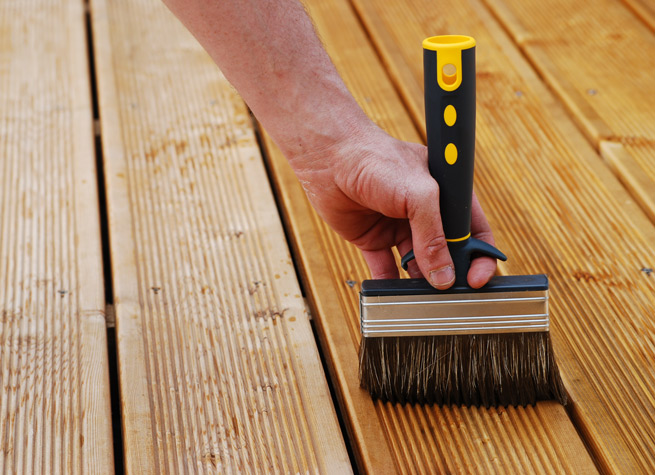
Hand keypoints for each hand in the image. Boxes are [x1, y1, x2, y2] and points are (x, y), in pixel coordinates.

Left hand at [290, 124, 496, 288]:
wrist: (328, 156)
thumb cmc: (376, 159)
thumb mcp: (418, 194)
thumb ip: (433, 235)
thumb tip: (444, 276)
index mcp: (445, 194)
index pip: (472, 230)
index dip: (480, 255)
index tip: (478, 278)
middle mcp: (424, 212)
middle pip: (447, 251)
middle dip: (450, 273)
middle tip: (450, 295)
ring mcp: (398, 226)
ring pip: (417, 264)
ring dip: (421, 282)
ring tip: (421, 298)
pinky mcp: (373, 238)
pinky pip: (384, 267)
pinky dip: (389, 284)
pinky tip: (393, 296)